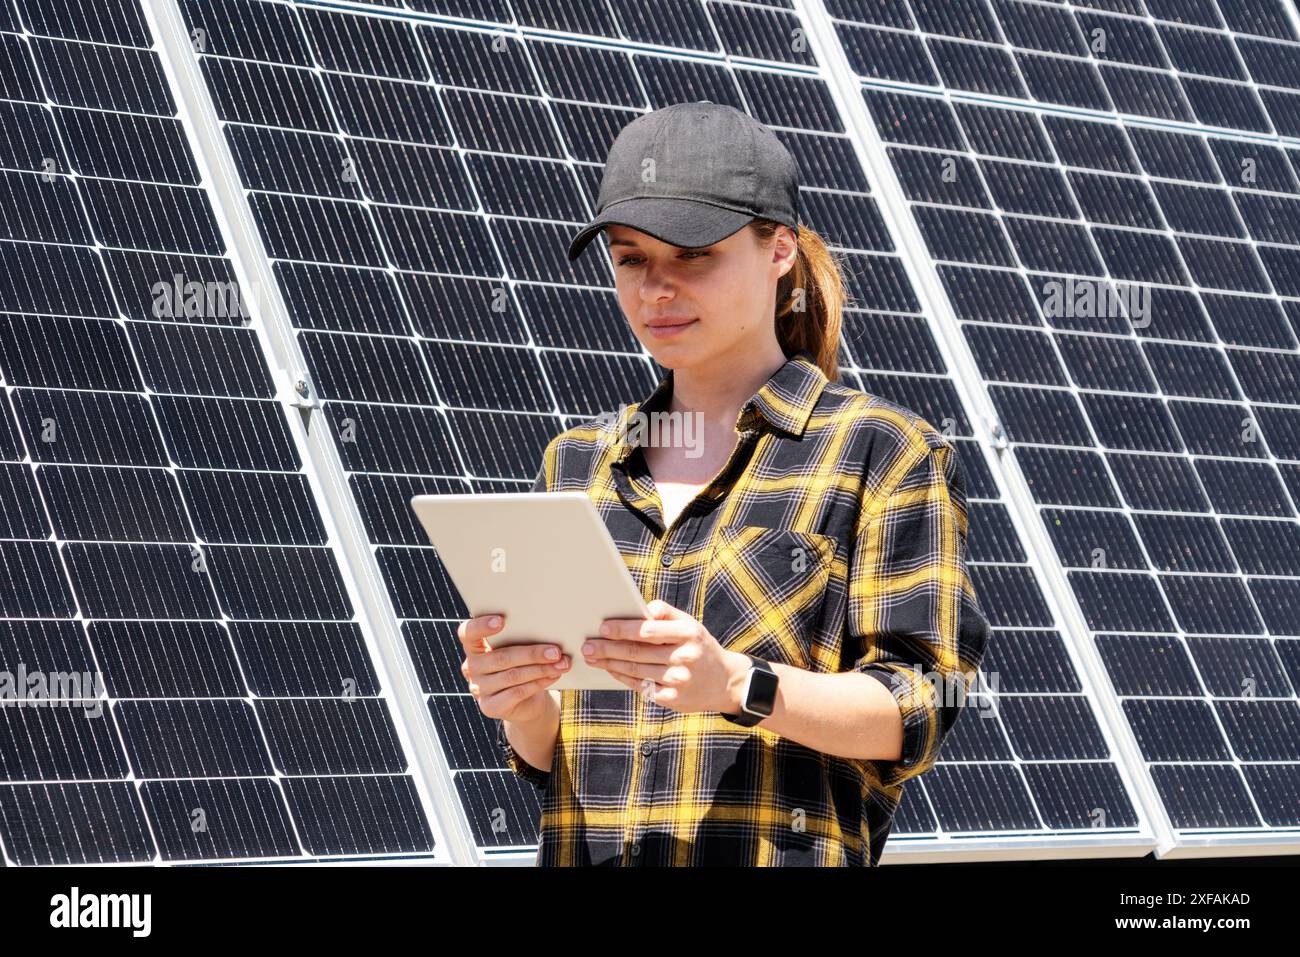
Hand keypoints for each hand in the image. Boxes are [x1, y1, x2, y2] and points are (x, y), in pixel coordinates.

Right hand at [457, 613, 570, 722]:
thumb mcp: (519, 648)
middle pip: (500, 657)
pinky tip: (554, 676)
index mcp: (474, 646)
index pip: (467, 633)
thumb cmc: (522, 665)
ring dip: (541, 669)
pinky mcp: (490, 707)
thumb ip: (522, 638)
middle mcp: (471, 667)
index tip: (502, 620)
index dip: (481, 626)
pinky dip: (539, 683)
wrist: (525, 701)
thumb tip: (549, 631)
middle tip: (555, 651)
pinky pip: (517, 693)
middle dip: (532, 653)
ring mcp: (478, 688)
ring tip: (561, 663)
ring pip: (512, 676)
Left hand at [583, 599, 750, 713]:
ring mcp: (678, 680)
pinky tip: (610, 669)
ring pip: (636, 670)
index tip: (603, 627)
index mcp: (688, 633)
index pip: (648, 630)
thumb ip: (665, 613)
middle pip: (637, 652)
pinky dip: (622, 677)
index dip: (623, 629)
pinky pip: (641, 686)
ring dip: (609, 663)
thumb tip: (638, 609)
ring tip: (592, 657)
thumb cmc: (699, 646)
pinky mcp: (672, 699)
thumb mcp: (690, 624)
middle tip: (587, 645)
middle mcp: (684, 657)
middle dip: (608, 648)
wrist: (724, 682)